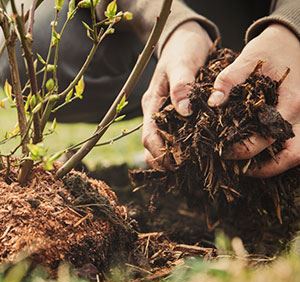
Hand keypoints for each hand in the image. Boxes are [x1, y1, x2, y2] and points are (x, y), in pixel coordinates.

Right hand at [142, 21, 211, 167]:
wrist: (186, 39)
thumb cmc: (183, 49)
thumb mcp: (182, 63)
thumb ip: (182, 85)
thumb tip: (184, 111)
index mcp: (153, 102)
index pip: (149, 135)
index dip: (158, 153)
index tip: (175, 164)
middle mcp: (156, 111)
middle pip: (152, 144)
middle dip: (163, 160)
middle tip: (182, 170)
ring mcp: (165, 113)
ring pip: (162, 142)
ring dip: (170, 156)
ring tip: (188, 166)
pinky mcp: (176, 112)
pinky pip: (174, 134)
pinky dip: (180, 146)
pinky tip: (194, 152)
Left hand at [207, 24, 299, 176]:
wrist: (292, 41)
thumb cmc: (271, 50)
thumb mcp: (249, 59)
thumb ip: (229, 79)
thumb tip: (212, 102)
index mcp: (291, 102)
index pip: (268, 137)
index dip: (244, 150)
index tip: (223, 151)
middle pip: (293, 155)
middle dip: (265, 168)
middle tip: (241, 170)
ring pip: (297, 154)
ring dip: (275, 165)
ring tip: (250, 168)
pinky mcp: (299, 118)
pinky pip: (295, 145)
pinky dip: (279, 155)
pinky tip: (260, 155)